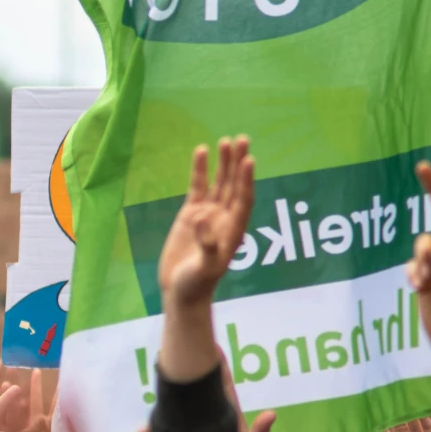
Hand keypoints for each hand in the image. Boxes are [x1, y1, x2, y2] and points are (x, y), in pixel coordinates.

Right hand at [158, 137, 253, 306]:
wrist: (181, 292)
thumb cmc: (196, 284)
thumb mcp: (205, 268)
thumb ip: (207, 245)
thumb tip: (202, 220)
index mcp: (233, 230)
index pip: (243, 199)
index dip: (246, 179)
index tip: (248, 159)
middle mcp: (225, 218)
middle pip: (234, 185)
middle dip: (238, 163)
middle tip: (241, 139)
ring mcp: (208, 215)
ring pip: (219, 183)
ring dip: (223, 163)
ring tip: (225, 141)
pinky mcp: (191, 214)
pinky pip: (198, 188)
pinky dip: (200, 171)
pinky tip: (201, 152)